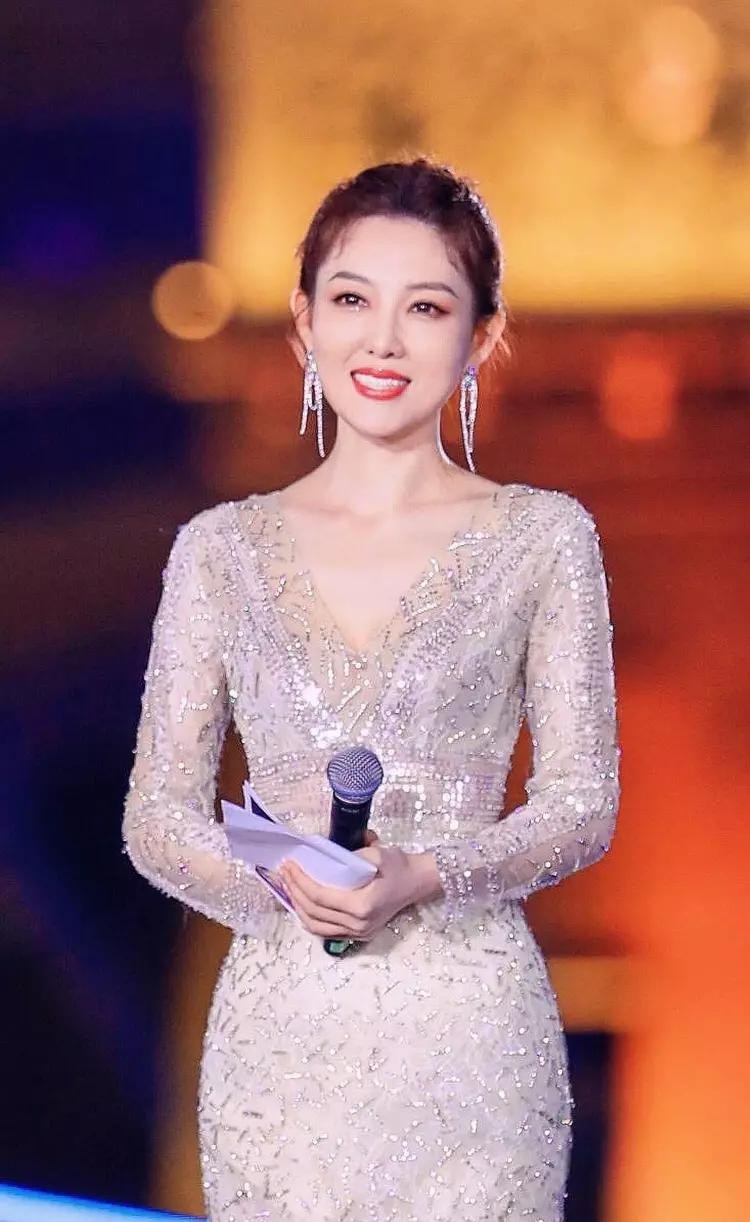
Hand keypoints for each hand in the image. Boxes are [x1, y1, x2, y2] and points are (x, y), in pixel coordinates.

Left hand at [278, 832, 440, 940]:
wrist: (419, 882)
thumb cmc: (399, 866)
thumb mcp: (376, 853)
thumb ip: (349, 856)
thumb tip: (323, 855)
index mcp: (362, 906)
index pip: (320, 897)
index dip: (300, 881)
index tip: (289, 864)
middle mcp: (358, 925)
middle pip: (314, 912)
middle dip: (294, 891)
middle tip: (284, 871)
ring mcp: (358, 933)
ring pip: (317, 926)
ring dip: (298, 906)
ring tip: (288, 887)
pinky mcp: (358, 935)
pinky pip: (326, 931)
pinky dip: (310, 918)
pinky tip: (302, 903)